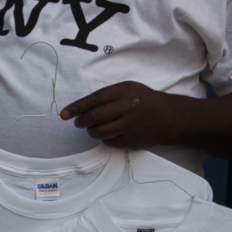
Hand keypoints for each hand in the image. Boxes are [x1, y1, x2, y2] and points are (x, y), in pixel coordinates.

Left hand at [60, 81, 174, 149]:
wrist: (168, 116)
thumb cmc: (143, 100)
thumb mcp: (128, 88)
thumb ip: (107, 96)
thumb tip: (82, 108)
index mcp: (124, 91)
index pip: (94, 99)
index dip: (76, 107)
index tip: (64, 114)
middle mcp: (127, 107)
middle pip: (95, 117)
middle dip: (82, 121)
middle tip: (79, 122)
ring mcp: (130, 125)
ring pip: (100, 132)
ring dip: (91, 131)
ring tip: (92, 128)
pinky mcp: (132, 140)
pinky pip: (110, 142)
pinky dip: (104, 138)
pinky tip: (108, 133)